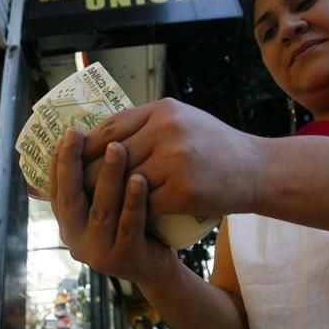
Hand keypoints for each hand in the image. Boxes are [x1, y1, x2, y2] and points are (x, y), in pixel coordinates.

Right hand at [50, 128, 177, 285]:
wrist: (157, 266)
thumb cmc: (131, 224)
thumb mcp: (107, 202)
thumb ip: (92, 180)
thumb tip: (86, 134)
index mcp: (68, 222)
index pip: (56, 188)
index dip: (59, 161)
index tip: (68, 133)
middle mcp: (76, 239)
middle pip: (71, 198)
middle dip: (73, 164)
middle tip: (78, 134)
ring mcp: (98, 253)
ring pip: (100, 211)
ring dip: (107, 177)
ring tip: (117, 148)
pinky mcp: (125, 260)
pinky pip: (128, 226)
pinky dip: (133, 201)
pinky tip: (140, 178)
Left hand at [82, 98, 261, 217]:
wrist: (258, 169)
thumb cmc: (215, 145)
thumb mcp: (181, 120)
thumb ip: (145, 124)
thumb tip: (103, 137)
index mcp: (163, 110)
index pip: (112, 127)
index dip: (87, 145)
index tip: (71, 158)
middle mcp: (168, 130)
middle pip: (113, 155)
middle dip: (89, 173)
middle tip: (73, 188)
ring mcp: (176, 160)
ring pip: (126, 182)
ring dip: (106, 197)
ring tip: (91, 206)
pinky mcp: (184, 190)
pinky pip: (145, 204)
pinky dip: (132, 212)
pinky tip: (120, 218)